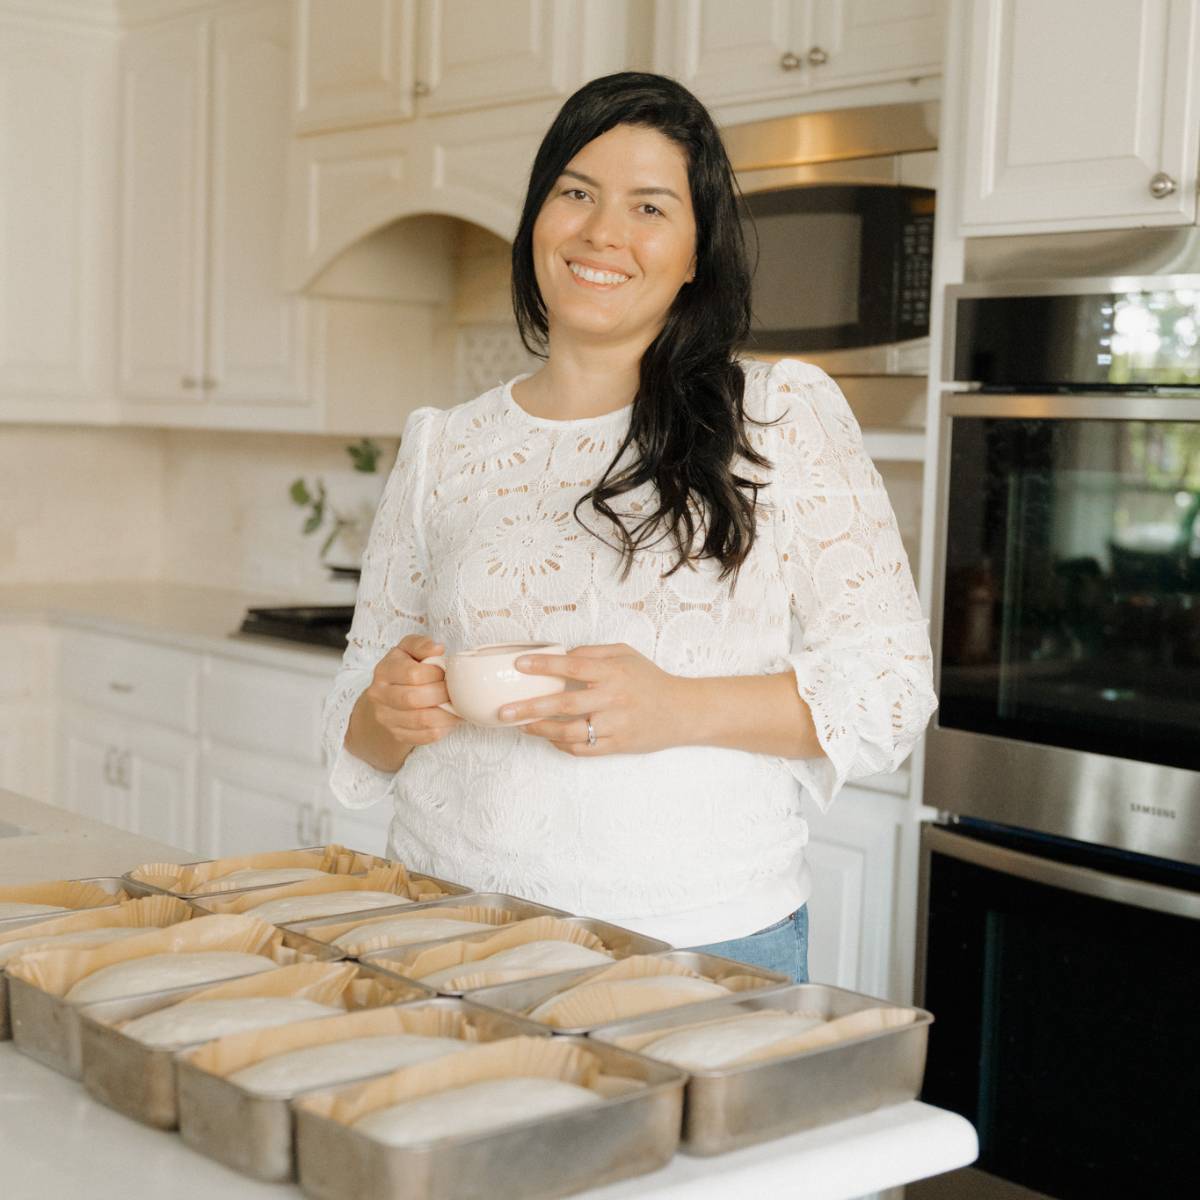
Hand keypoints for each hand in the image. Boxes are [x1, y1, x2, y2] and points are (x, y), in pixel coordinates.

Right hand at [346, 635, 462, 769]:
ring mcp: (386, 718)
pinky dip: (444, 728)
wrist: (388, 696)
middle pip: (414, 699)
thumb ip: (422, 645)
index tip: (446, 672)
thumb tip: (437, 648)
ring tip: (456, 705)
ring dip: (446, 713)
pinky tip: (449, 718)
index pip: (412, 674)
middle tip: (455, 690)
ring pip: (422, 720)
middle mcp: (379, 695)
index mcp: (384, 671)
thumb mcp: (409, 649)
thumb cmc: (404, 668)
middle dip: (442, 694)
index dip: (436, 674)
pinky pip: (425, 736)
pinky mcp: (398, 734)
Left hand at [501, 643, 691, 755]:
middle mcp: (614, 699)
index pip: (574, 665)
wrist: (683, 712)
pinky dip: (561, 745)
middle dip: (530, 708)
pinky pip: (583, 749)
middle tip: (504, 711)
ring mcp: (616, 725)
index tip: (519, 665)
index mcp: (614, 672)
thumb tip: (562, 653)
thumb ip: (594, 652)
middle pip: (565, 705)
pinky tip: (548, 737)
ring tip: (521, 725)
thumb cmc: (650, 680)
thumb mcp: (626, 654)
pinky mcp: (618, 746)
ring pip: (570, 733)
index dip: (545, 665)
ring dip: (541, 730)